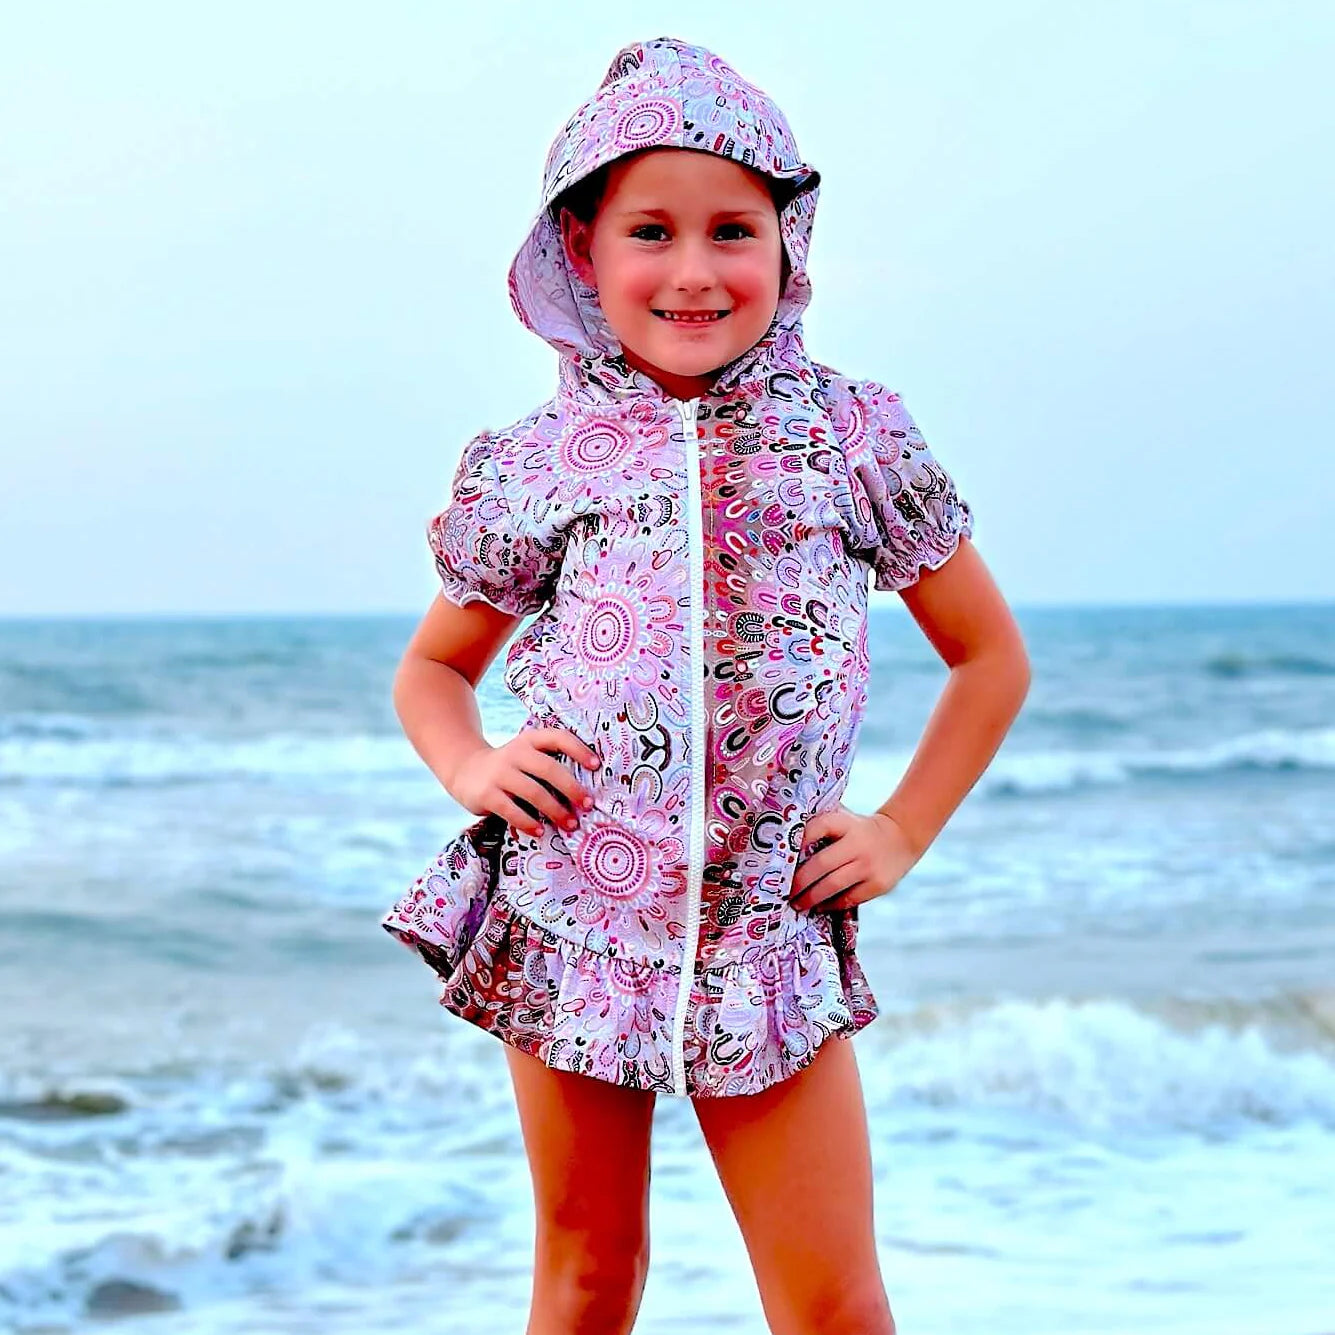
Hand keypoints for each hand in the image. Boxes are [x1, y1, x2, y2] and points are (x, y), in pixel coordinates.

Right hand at [450, 726, 601, 838]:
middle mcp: (515, 753)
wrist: (465, 769)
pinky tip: (541, 830)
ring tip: (570, 824)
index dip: (579, 749)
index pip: (558, 738)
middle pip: (549, 769)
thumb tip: (584, 791)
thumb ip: (548, 763)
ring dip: (555, 810)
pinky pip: (512, 811)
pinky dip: (529, 823)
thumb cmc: (510, 767)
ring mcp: (499, 773)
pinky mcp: (486, 794)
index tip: (597, 766)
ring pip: (534, 792)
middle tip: (587, 804)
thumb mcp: (526, 755)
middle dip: (572, 788)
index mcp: (530, 740)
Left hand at [788, 806, 921, 912]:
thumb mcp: (844, 819)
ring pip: (833, 885)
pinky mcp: (877, 885)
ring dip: (811, 897)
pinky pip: (848, 899)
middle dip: (799, 880)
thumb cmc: (858, 830)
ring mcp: (868, 865)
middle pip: (822, 864)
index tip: (782, 855)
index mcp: (846, 823)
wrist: (900, 838)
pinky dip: (830, 904)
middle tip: (784, 891)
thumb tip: (782, 834)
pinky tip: (819, 906)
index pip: (819, 826)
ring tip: (797, 903)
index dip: (800, 839)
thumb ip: (820, 823)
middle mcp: (857, 843)